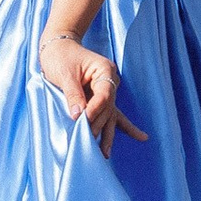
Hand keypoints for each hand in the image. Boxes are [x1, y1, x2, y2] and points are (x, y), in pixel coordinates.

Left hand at [38, 29, 146, 156]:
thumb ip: (73, 95)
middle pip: (108, 108)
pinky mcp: (101, 98)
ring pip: (110, 115)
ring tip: (106, 153)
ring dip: (108, 134)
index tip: (82, 120)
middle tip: (87, 142)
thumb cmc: (61, 57)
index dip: (94, 109)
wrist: (59, 46)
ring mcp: (107, 90)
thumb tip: (78, 116)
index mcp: (104, 70)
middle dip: (97, 126)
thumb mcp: (65, 74)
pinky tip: (141, 137)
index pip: (104, 95)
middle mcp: (109, 81)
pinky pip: (113, 114)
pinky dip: (125, 127)